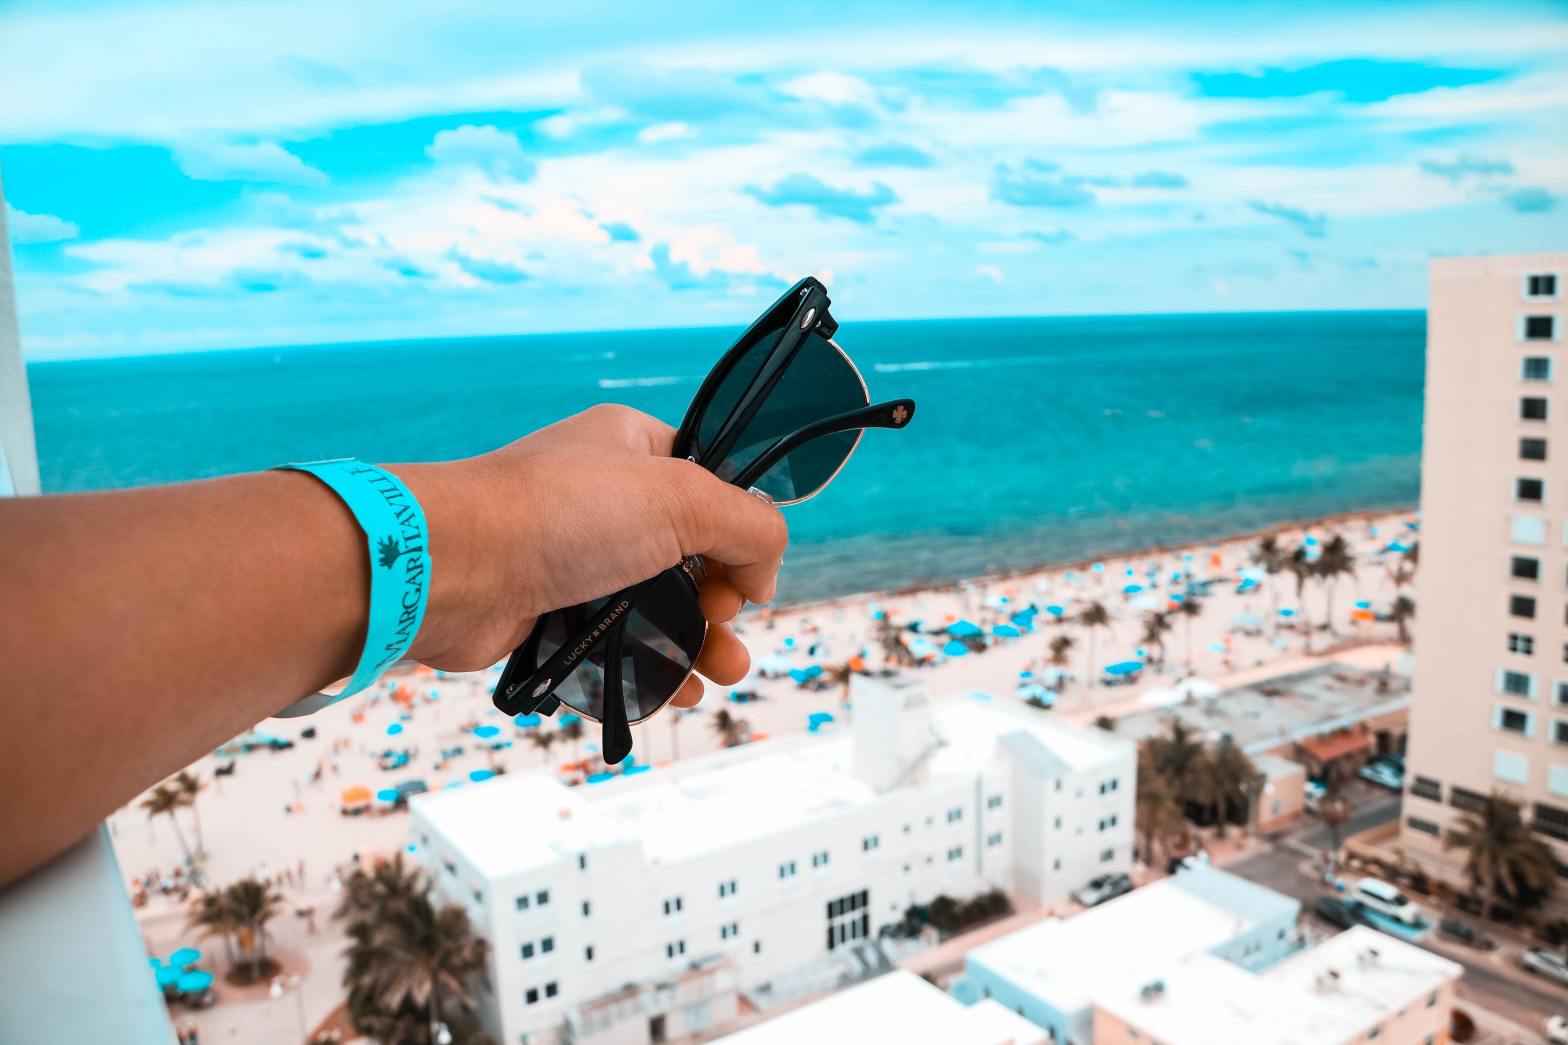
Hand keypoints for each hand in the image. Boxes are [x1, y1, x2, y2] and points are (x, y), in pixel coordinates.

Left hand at [399, 405, 787, 705]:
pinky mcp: (551, 612)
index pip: (710, 482)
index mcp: (633, 448)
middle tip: (728, 628)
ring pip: (657, 607)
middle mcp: (604, 499)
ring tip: (721, 675)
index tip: (748, 572)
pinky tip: (675, 694)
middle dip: (724, 602)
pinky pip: (615, 645)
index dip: (738, 530)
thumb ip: (749, 524)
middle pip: (691, 555)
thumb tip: (765, 570)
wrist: (450, 567)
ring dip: (699, 645)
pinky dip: (648, 671)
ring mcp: (575, 558)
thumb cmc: (558, 514)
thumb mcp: (681, 498)